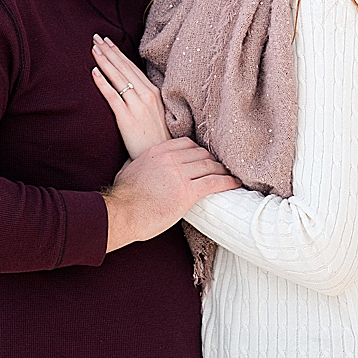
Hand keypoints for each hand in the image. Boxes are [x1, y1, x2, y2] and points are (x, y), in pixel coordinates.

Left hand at [91, 35, 170, 158]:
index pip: (133, 68)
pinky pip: (113, 96)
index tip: (108, 41)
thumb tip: (132, 88)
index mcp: (155, 93)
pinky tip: (94, 72)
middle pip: (125, 69)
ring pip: (119, 79)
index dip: (119, 53)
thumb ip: (146, 99)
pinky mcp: (128, 118)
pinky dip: (103, 83)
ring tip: (93, 49)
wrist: (162, 158)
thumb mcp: (157, 114)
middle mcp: (148, 96)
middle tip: (95, 37)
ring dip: (105, 61)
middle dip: (109, 51)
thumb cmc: (158, 139)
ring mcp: (138, 106)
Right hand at [104, 137, 239, 250]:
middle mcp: (170, 159)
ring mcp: (180, 174)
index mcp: (157, 151)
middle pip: (202, 154)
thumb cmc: (123, 197)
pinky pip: (214, 182)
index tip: (205, 157)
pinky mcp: (188, 192)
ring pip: (210, 166)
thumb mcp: (128, 169)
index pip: (187, 143)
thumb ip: (138, 162)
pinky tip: (235, 183)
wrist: (122, 214)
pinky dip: (228, 182)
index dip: (199, 151)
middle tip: (220, 168)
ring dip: (223, 171)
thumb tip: (138, 161)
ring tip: (230, 175)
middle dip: (213, 161)